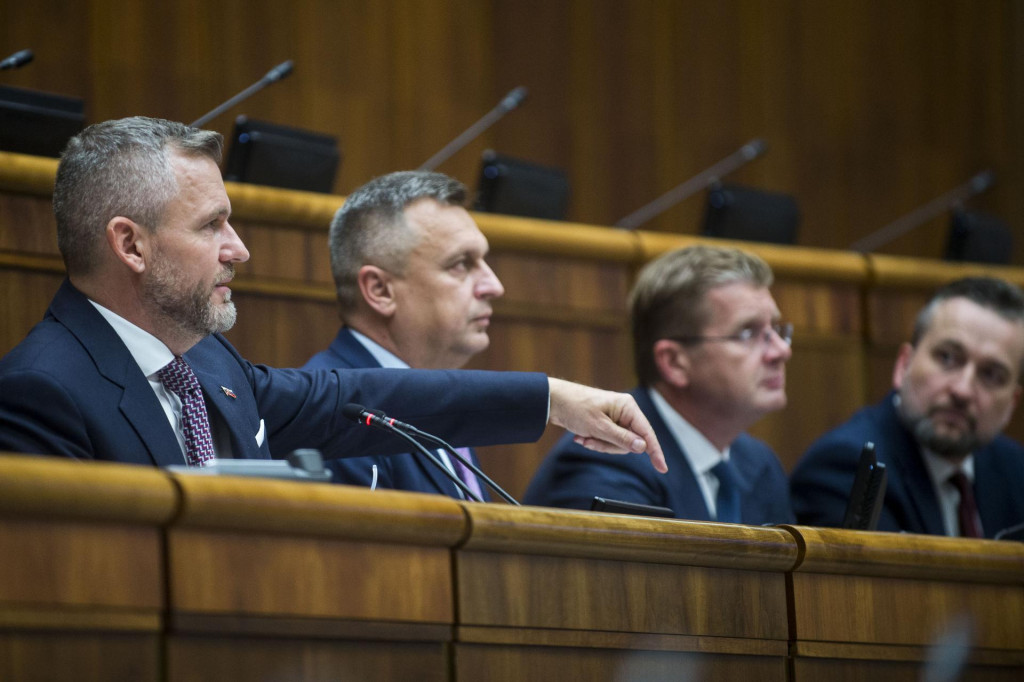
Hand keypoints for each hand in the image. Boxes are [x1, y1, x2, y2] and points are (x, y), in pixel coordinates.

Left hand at [547, 378, 667, 472]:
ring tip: (583, 437)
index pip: (647, 433)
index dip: (655, 451)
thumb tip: (643, 447)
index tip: (662, 468)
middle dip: (609, 446)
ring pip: (617, 444)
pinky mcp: (607, 424)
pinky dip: (594, 441)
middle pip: (629, 442)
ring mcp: (616, 418)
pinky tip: (581, 436)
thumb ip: (622, 439)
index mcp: (628, 407)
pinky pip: (607, 441)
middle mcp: (625, 412)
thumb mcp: (599, 427)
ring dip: (599, 444)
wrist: (554, 401)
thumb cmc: (576, 408)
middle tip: (591, 440)